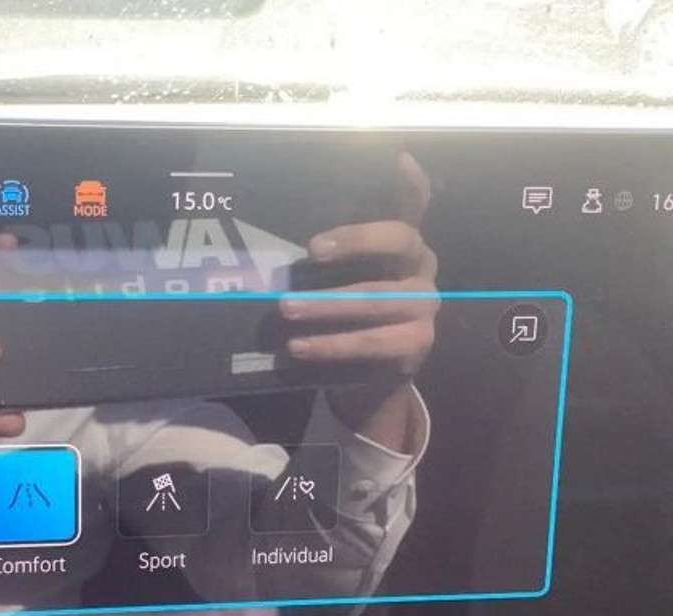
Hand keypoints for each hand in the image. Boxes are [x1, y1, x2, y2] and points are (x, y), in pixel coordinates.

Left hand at [279, 152, 437, 451]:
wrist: (372, 377)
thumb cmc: (347, 315)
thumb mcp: (339, 279)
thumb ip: (326, 256)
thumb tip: (268, 240)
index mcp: (404, 244)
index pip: (414, 204)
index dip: (411, 183)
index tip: (398, 158)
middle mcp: (422, 267)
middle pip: (399, 241)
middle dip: (354, 242)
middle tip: (310, 249)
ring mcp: (426, 305)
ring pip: (375, 300)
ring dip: (326, 305)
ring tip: (285, 308)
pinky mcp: (417, 343)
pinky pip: (371, 342)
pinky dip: (330, 345)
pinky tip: (298, 347)